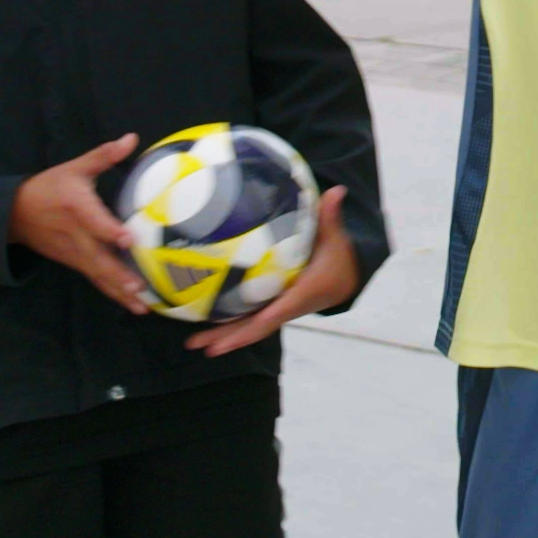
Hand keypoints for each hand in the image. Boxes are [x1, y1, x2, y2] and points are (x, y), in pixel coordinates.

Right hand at [12, 134, 153, 314]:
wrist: (14, 213)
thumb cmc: (50, 186)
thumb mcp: (75, 167)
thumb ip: (104, 155)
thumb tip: (132, 138)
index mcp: (76, 207)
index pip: (94, 221)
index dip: (109, 231)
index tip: (127, 240)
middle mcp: (75, 234)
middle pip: (96, 257)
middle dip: (117, 274)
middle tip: (139, 287)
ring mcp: (73, 252)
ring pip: (97, 274)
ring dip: (117, 291)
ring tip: (141, 305)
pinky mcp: (73, 262)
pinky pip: (94, 278)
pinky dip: (112, 292)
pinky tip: (132, 304)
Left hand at [187, 186, 360, 354]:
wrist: (344, 279)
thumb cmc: (336, 257)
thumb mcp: (335, 237)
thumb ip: (330, 216)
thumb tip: (336, 191)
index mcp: (302, 293)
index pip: (278, 310)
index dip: (257, 321)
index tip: (238, 331)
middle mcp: (287, 307)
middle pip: (255, 327)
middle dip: (229, 338)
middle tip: (200, 346)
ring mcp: (276, 310)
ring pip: (248, 327)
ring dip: (222, 337)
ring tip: (193, 343)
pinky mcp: (270, 307)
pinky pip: (247, 320)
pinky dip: (228, 326)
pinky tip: (204, 328)